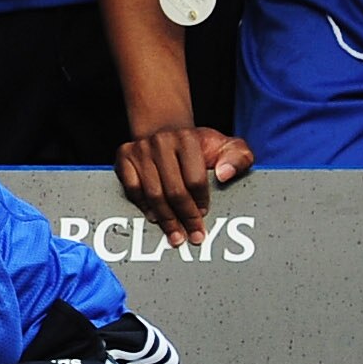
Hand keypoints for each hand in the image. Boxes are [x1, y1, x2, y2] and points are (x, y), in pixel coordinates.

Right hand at [114, 124, 253, 244]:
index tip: (204, 215)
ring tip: (175, 235)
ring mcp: (140, 149)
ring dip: (165, 218)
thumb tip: (224, 175)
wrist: (164, 128)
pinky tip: (155, 217)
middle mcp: (161, 142)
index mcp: (188, 139)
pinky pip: (132, 189)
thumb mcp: (227, 145)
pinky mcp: (124, 157)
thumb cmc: (199, 145)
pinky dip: (144, 206)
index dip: (200, 201)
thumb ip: (238, 158)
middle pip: (173, 190)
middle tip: (194, 235)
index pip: (195, 179)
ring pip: (153, 193)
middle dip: (185, 217)